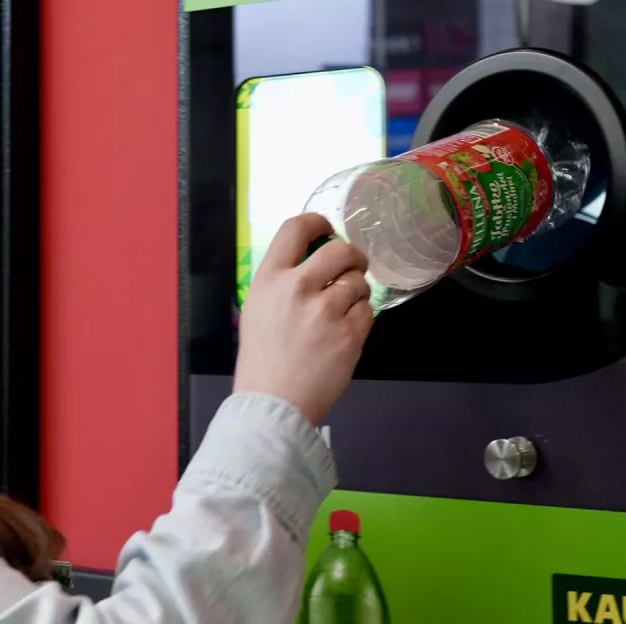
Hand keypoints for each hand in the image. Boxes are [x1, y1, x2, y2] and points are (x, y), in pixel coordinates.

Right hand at [234, 214, 373, 424]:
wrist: (274, 404)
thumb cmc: (263, 361)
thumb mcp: (257, 309)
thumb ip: (282, 281)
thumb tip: (313, 262)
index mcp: (269, 279)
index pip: (295, 228)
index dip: (318, 222)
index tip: (328, 228)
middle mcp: (297, 287)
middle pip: (340, 249)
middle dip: (353, 255)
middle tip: (353, 266)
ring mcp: (326, 311)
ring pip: (359, 282)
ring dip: (357, 292)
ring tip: (342, 312)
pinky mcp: (349, 334)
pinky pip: (368, 310)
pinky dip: (361, 318)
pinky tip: (344, 332)